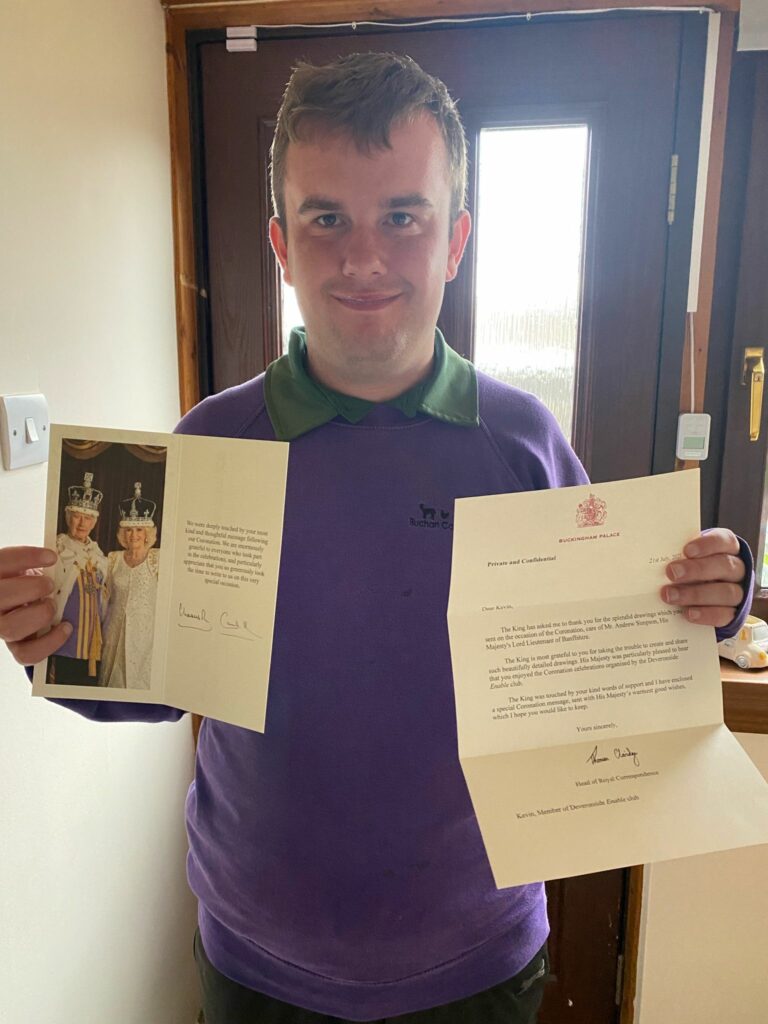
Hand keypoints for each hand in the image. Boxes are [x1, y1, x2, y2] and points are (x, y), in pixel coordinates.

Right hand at [0, 546, 71, 664]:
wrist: (28, 605)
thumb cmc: (32, 582)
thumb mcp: (32, 568)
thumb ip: (40, 565)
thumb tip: (67, 558)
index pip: (3, 562)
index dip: (26, 557)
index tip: (52, 557)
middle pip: (0, 596)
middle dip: (31, 589)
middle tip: (50, 585)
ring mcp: (1, 627)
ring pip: (9, 628)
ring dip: (38, 615)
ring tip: (53, 605)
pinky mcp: (16, 647)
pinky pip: (25, 654)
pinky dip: (49, 642)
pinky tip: (65, 628)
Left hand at [662, 529, 745, 627]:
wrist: (701, 597)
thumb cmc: (689, 569)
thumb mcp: (683, 558)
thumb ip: (674, 555)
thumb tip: (645, 555)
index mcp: (725, 548)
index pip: (724, 541)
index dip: (707, 545)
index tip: (686, 550)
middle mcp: (735, 569)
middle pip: (724, 566)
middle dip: (697, 570)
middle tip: (671, 572)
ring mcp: (737, 592)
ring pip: (726, 592)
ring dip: (696, 594)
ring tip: (670, 596)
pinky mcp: (733, 613)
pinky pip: (724, 615)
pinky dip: (706, 614)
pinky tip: (688, 613)